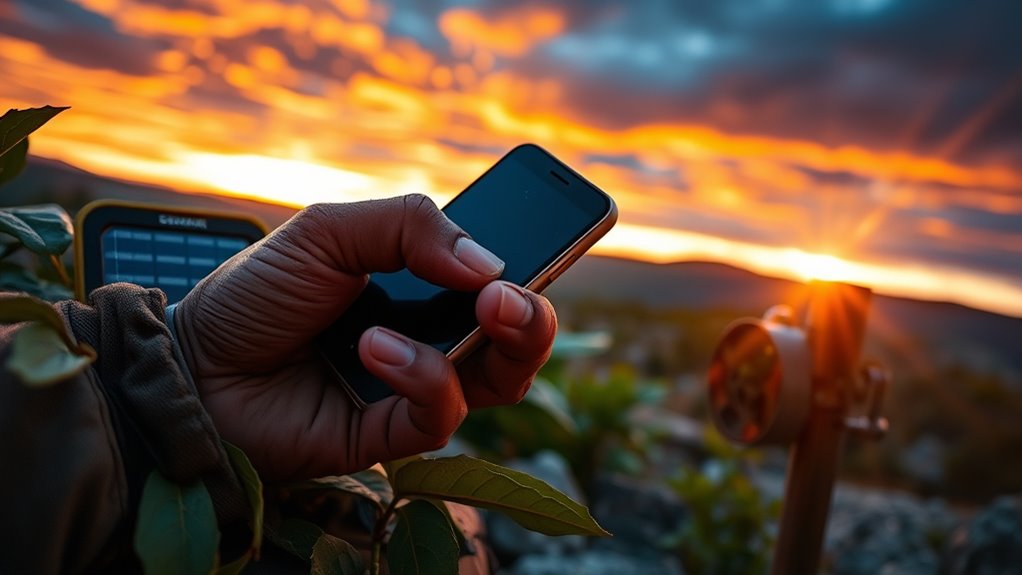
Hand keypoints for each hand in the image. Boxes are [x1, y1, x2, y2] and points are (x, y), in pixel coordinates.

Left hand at [174, 195, 555, 480]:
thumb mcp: (329, 231)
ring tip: (479, 305)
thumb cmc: (256, 294)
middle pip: (516, 335)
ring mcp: (413, 386)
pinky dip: (422, 374)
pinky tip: (377, 346)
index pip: (498, 276)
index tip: (550, 237)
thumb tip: (489, 262)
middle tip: (512, 292)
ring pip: (499, 378)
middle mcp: (429, 335)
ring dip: (500, 340)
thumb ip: (409, 226)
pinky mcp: (391, 433)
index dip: (533, 262)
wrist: (192, 364)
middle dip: (534, 313)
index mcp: (421, 283)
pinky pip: (440, 412)